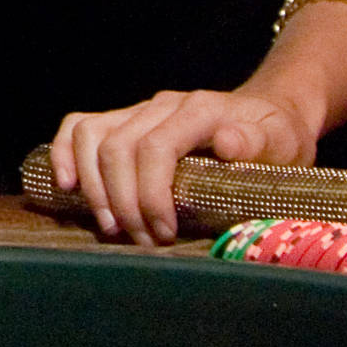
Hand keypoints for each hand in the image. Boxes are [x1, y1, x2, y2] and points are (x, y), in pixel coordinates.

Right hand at [49, 90, 320, 244]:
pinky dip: (64, 152)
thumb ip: (256, 140)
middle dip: (123, 202)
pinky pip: (80, 126)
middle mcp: (162, 104)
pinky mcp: (124, 119)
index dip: (150, 193)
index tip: (162, 234)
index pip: (155, 146)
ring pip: (91, 136)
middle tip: (142, 242)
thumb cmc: (276, 137)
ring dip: (94, 186)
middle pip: (118, 147)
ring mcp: (138, 110)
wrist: (266, 113)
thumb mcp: (282, 141)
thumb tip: (226, 142)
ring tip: (111, 226)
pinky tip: (68, 185)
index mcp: (199, 109)